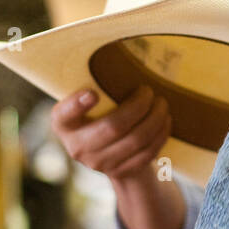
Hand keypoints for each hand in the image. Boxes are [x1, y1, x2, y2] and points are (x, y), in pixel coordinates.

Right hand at [49, 84, 171, 181]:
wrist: (107, 155)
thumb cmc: (97, 115)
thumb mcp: (87, 104)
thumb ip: (94, 88)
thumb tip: (117, 57)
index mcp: (63, 125)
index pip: (64, 115)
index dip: (77, 105)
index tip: (92, 94)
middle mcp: (77, 148)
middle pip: (113, 127)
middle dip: (138, 106)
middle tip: (149, 91)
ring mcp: (100, 164)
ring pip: (135, 140)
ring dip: (155, 119)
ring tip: (162, 103)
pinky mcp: (122, 172)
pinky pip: (147, 153)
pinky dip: (160, 134)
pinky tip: (165, 121)